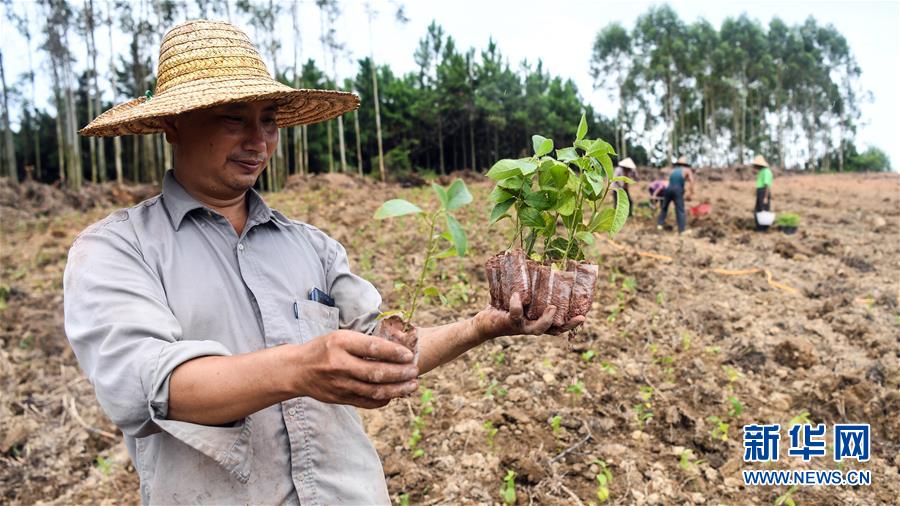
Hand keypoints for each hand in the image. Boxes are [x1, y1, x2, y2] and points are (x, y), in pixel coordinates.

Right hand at [291, 330, 418, 408]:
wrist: (297, 370)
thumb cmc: (324, 348)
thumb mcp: (340, 336)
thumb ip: (364, 343)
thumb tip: (396, 349)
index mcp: (341, 343)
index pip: (373, 348)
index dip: (394, 352)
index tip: (409, 355)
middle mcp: (340, 365)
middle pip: (376, 372)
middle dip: (400, 373)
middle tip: (415, 371)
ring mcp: (340, 384)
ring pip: (374, 390)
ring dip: (397, 389)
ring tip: (412, 385)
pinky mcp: (340, 398)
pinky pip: (367, 402)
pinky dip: (383, 400)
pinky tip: (394, 395)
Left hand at [473, 292, 585, 339]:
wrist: (482, 323)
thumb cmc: (502, 307)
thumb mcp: (518, 297)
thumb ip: (528, 285)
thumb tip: (535, 260)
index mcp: (538, 321)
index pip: (559, 325)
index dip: (572, 322)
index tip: (584, 315)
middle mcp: (533, 327)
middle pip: (555, 330)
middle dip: (568, 325)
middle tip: (581, 317)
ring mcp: (522, 327)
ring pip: (538, 329)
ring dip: (546, 320)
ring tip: (553, 308)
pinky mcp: (510, 323)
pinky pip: (515, 314)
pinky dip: (516, 305)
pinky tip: (517, 295)